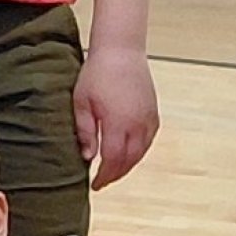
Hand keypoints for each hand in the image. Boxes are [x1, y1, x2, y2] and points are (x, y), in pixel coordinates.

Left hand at [74, 45, 159, 188]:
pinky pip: (149, 140)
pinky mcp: (154, 112)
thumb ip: (85, 132)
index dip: (105, 176)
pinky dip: (139, 151)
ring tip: (113, 170)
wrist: (121, 50)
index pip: (113, 160)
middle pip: (130, 160)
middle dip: (116, 174)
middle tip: (102, 181)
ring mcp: (149, 118)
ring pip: (142, 152)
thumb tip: (88, 156)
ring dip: (128, 164)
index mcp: (118, 123)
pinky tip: (128, 153)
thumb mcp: (81, 103)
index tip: (95, 185)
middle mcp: (138, 124)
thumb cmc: (97, 73)